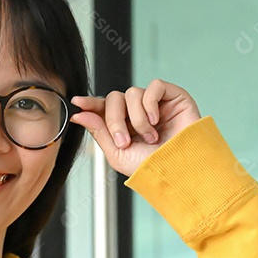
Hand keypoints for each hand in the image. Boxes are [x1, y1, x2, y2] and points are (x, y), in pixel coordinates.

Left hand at [70, 80, 200, 176]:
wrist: (180, 170)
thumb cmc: (154, 166)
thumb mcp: (118, 154)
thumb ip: (99, 132)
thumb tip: (80, 115)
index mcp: (124, 125)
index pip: (104, 108)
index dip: (91, 104)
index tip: (78, 103)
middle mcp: (138, 111)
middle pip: (114, 98)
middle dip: (114, 119)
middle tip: (124, 140)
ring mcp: (155, 103)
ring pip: (132, 93)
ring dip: (137, 118)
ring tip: (150, 137)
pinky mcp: (173, 96)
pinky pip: (154, 87)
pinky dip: (151, 104)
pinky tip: (156, 121)